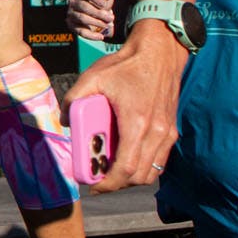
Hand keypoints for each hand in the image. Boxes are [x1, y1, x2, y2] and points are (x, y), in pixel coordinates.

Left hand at [64, 21, 182, 190]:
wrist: (159, 52)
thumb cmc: (127, 64)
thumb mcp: (93, 77)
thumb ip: (74, 99)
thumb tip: (65, 121)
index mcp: (137, 123)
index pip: (126, 168)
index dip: (109, 184)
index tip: (94, 186)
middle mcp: (157, 132)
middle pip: (139, 176)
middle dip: (118, 184)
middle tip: (99, 179)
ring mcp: (168, 133)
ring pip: (152, 171)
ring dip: (132, 177)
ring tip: (112, 171)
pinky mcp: (172, 130)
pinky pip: (159, 159)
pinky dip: (144, 165)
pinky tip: (128, 156)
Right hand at [67, 0, 116, 40]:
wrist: (97, 17)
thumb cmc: (100, 4)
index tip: (105, 4)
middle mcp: (72, 2)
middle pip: (83, 6)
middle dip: (98, 13)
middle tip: (111, 18)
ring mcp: (70, 14)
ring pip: (81, 18)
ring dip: (96, 22)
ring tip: (107, 25)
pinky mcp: (72, 26)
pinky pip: (80, 31)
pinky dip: (91, 35)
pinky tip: (101, 37)